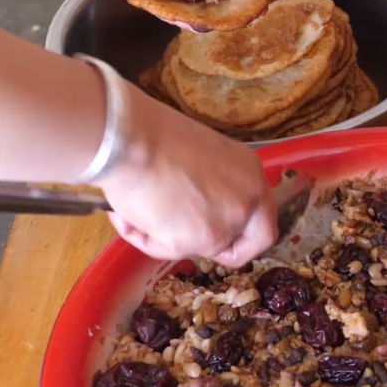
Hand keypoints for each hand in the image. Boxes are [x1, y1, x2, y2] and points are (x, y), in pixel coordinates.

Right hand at [96, 87, 278, 266]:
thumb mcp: (199, 157)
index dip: (244, 226)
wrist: (129, 139)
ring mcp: (228, 222)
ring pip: (201, 247)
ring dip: (167, 236)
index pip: (263, 211)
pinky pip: (167, 250)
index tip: (220, 226)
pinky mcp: (200, 240)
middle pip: (258, 239)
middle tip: (194, 241)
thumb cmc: (152, 136)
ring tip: (134, 210)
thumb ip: (211, 184)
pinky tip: (124, 215)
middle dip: (229, 249)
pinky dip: (142, 237)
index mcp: (249, 172)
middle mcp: (248, 198)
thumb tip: (195, 206)